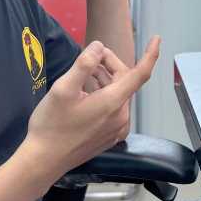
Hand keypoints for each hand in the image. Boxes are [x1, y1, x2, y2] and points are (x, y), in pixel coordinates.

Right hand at [19, 37, 160, 181]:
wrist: (43, 161)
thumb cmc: (51, 124)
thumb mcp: (63, 88)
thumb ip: (84, 64)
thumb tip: (99, 47)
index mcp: (113, 102)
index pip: (141, 73)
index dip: (150, 54)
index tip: (156, 39)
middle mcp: (121, 117)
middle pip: (125, 81)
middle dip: (110, 64)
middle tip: (89, 57)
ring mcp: (117, 130)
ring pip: (118, 95)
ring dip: (106, 79)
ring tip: (84, 73)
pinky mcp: (109, 138)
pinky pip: (114, 109)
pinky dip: (105, 95)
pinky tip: (86, 93)